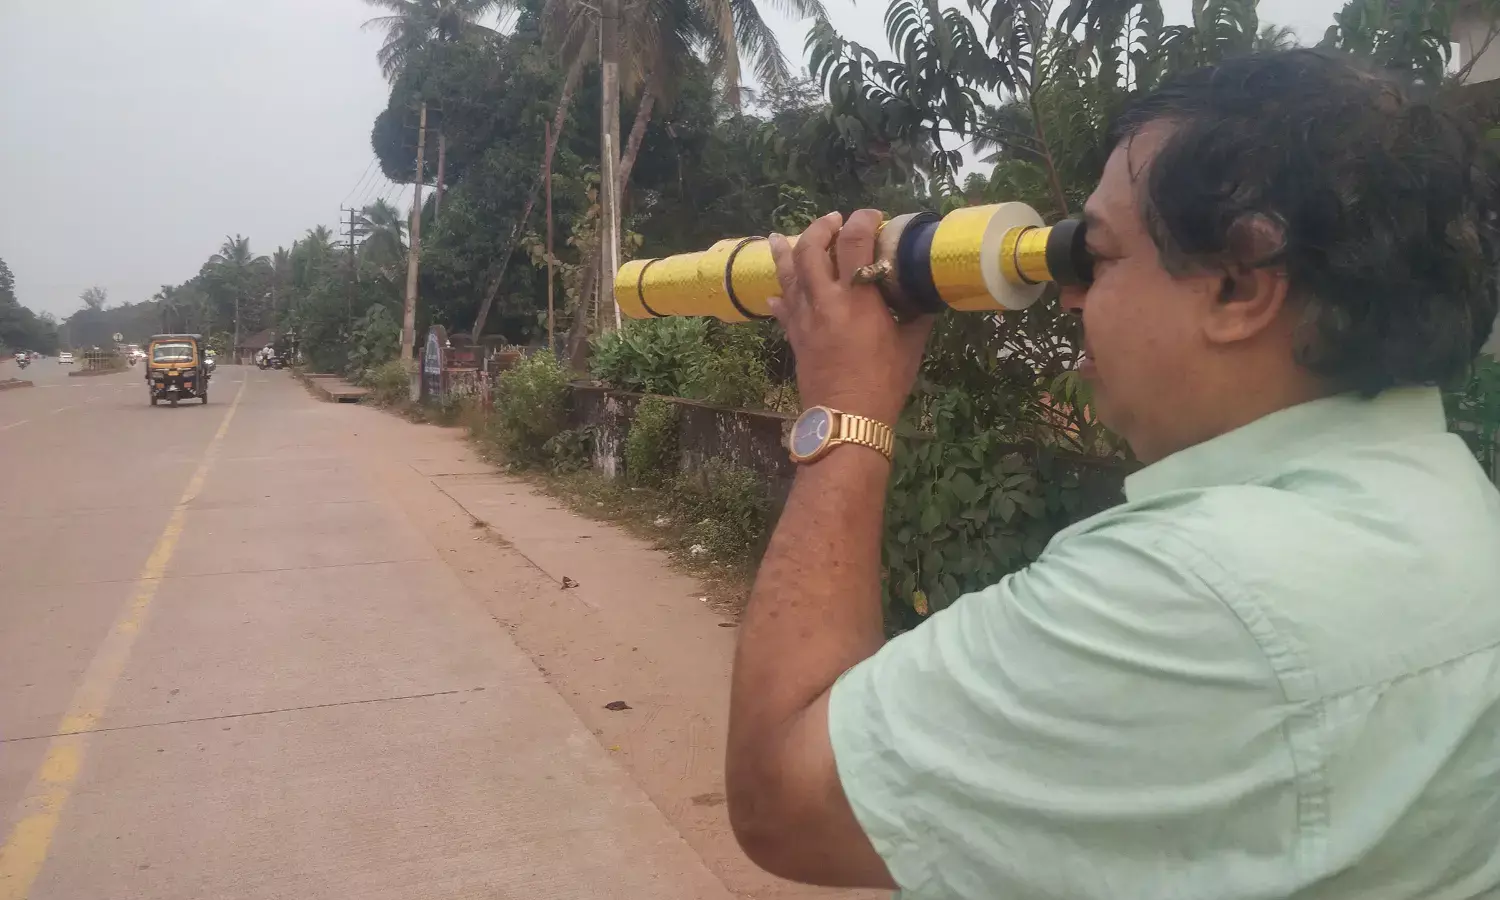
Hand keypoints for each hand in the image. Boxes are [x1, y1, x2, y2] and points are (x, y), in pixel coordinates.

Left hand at [768, 211, 934, 425]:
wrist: (846, 419)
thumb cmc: (883, 383)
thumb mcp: (910, 345)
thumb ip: (915, 314)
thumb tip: (923, 297)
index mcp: (857, 299)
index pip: (853, 242)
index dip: (861, 220)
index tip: (871, 215)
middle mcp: (825, 301)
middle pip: (810, 249)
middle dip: (820, 227)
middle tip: (834, 220)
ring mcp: (804, 318)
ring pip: (788, 274)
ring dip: (786, 251)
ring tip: (781, 236)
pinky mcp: (794, 337)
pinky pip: (782, 308)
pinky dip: (781, 295)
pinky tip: (777, 291)